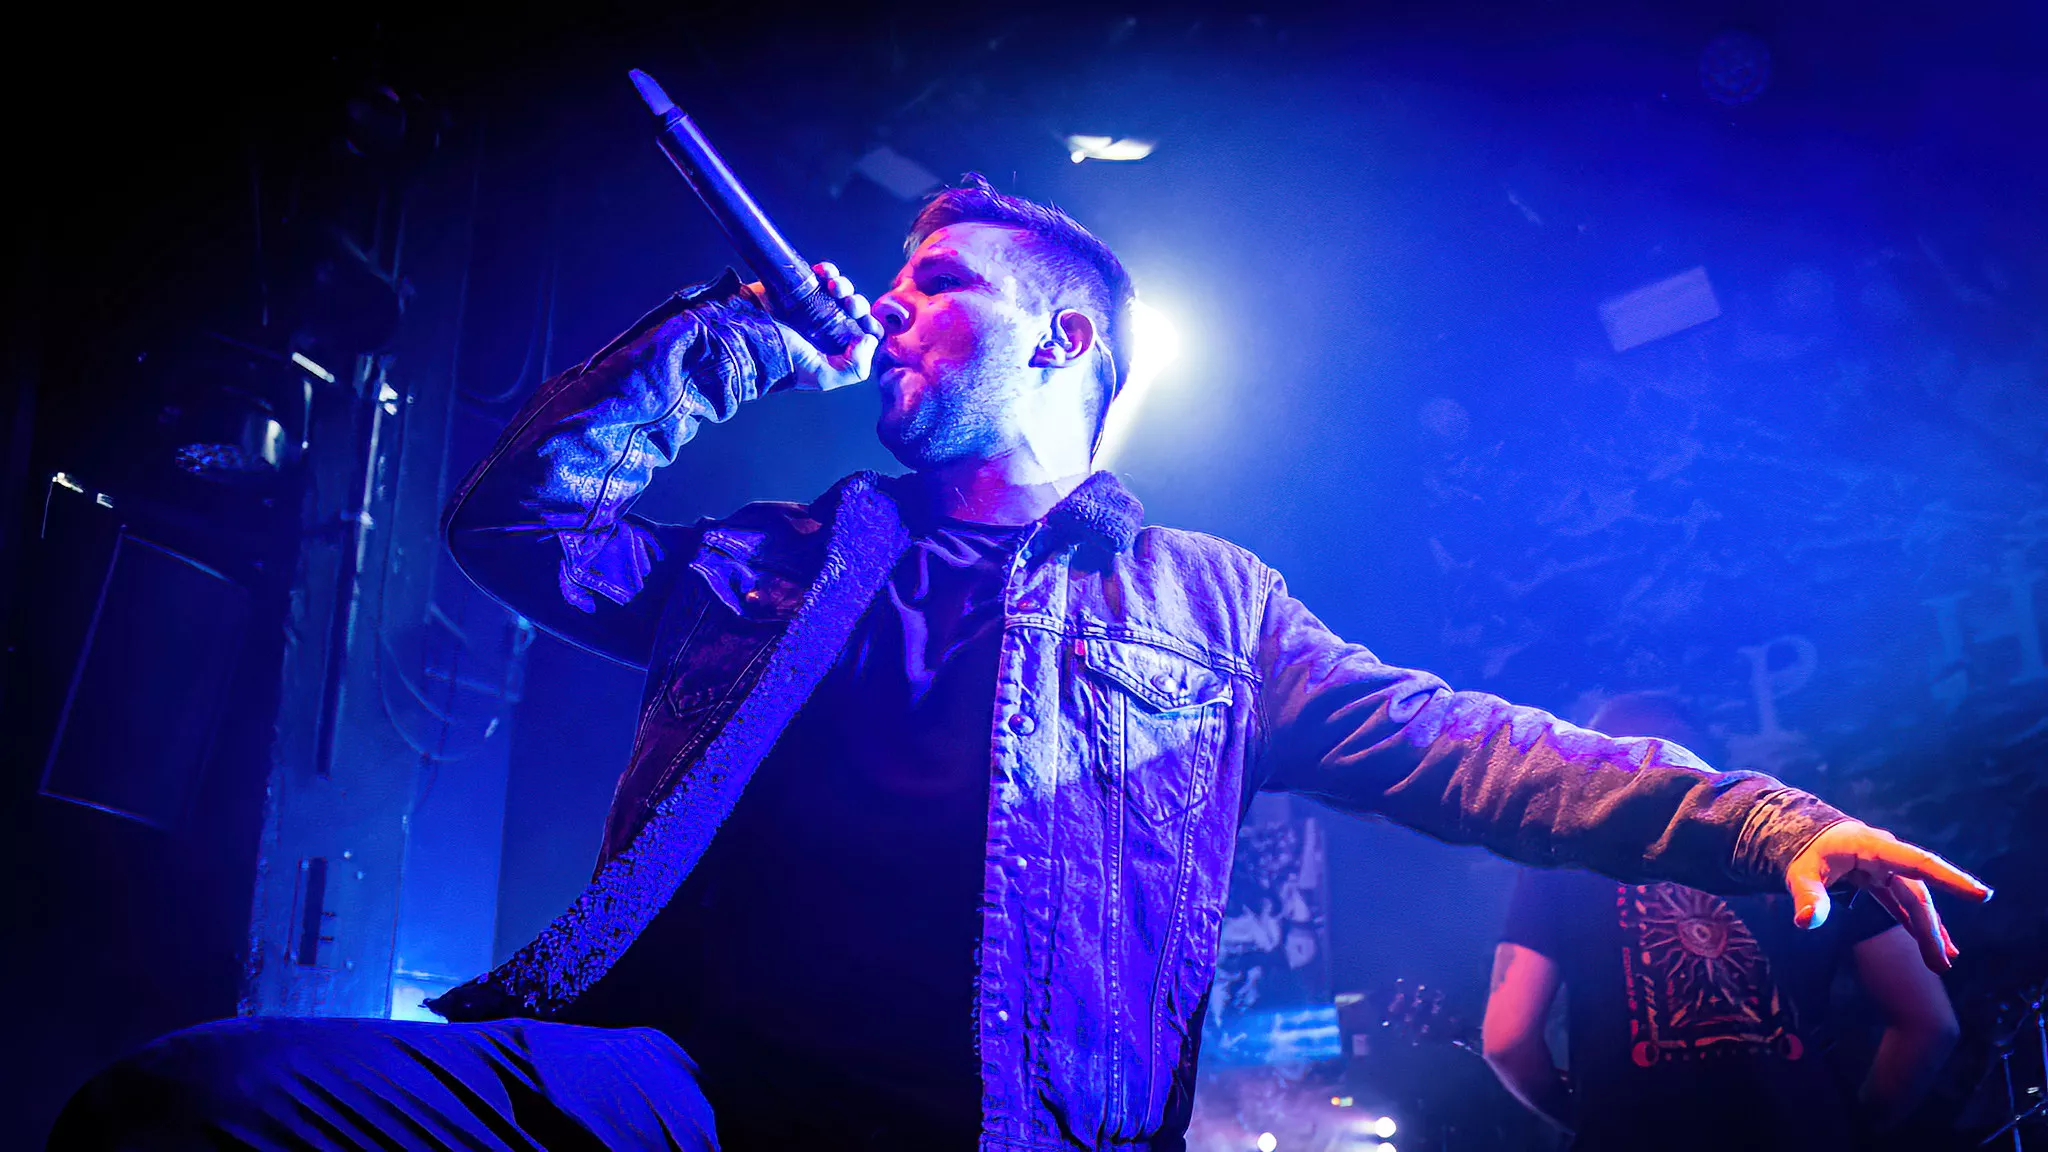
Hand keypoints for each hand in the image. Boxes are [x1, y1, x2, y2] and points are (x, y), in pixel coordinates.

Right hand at [744, 262, 882, 391]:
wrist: (747, 339)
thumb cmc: (783, 362)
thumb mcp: (823, 378)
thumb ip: (853, 369)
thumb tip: (869, 340)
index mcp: (837, 349)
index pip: (865, 334)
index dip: (870, 324)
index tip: (862, 321)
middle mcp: (828, 328)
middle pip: (856, 310)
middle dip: (857, 303)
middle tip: (848, 303)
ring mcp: (814, 307)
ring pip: (841, 290)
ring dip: (844, 285)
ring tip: (835, 286)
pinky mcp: (800, 289)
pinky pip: (821, 276)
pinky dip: (828, 271)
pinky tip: (825, 272)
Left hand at [1785, 819, 1990, 972]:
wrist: (1799, 834)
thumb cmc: (1801, 851)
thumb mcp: (1799, 873)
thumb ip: (1807, 896)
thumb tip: (1807, 921)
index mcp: (1873, 848)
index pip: (1918, 863)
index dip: (1950, 879)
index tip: (1980, 894)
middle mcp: (1886, 858)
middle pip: (1917, 894)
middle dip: (1931, 930)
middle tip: (1943, 964)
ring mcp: (1886, 869)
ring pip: (1914, 901)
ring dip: (1927, 931)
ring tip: (1942, 963)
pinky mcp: (1880, 880)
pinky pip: (1904, 903)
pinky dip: (1916, 922)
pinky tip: (1931, 944)